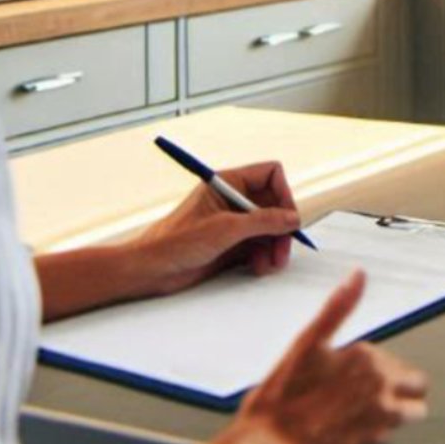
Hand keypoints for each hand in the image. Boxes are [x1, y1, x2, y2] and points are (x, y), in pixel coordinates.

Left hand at [130, 161, 301, 295]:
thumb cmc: (177, 242)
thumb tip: (292, 218)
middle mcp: (233, 199)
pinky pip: (259, 245)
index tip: (288, 218)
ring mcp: (233, 222)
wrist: (152, 268)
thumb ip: (263, 222)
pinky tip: (258, 267)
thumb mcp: (226, 229)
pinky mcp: (231, 243)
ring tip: (270, 264)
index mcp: (227, 183)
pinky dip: (263, 256)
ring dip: (274, 245)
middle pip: (274, 205)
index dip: (283, 194)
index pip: (270, 175)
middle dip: (281, 227)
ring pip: (269, 227)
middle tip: (282, 249)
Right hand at [221, 269, 429, 443]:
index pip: (394, 360)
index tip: (351, 372)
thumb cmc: (282, 394)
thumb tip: (359, 275)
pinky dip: (383, 428)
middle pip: (416, 384)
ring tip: (370, 409)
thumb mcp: (307, 341)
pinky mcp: (374, 440)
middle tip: (368, 391)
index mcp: (365, 355)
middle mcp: (380, 383)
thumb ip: (338, 307)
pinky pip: (394, 432)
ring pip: (414, 410)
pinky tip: (357, 425)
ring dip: (400, 408)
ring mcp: (380, 414)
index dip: (376, 366)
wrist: (271, 441)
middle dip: (400, 386)